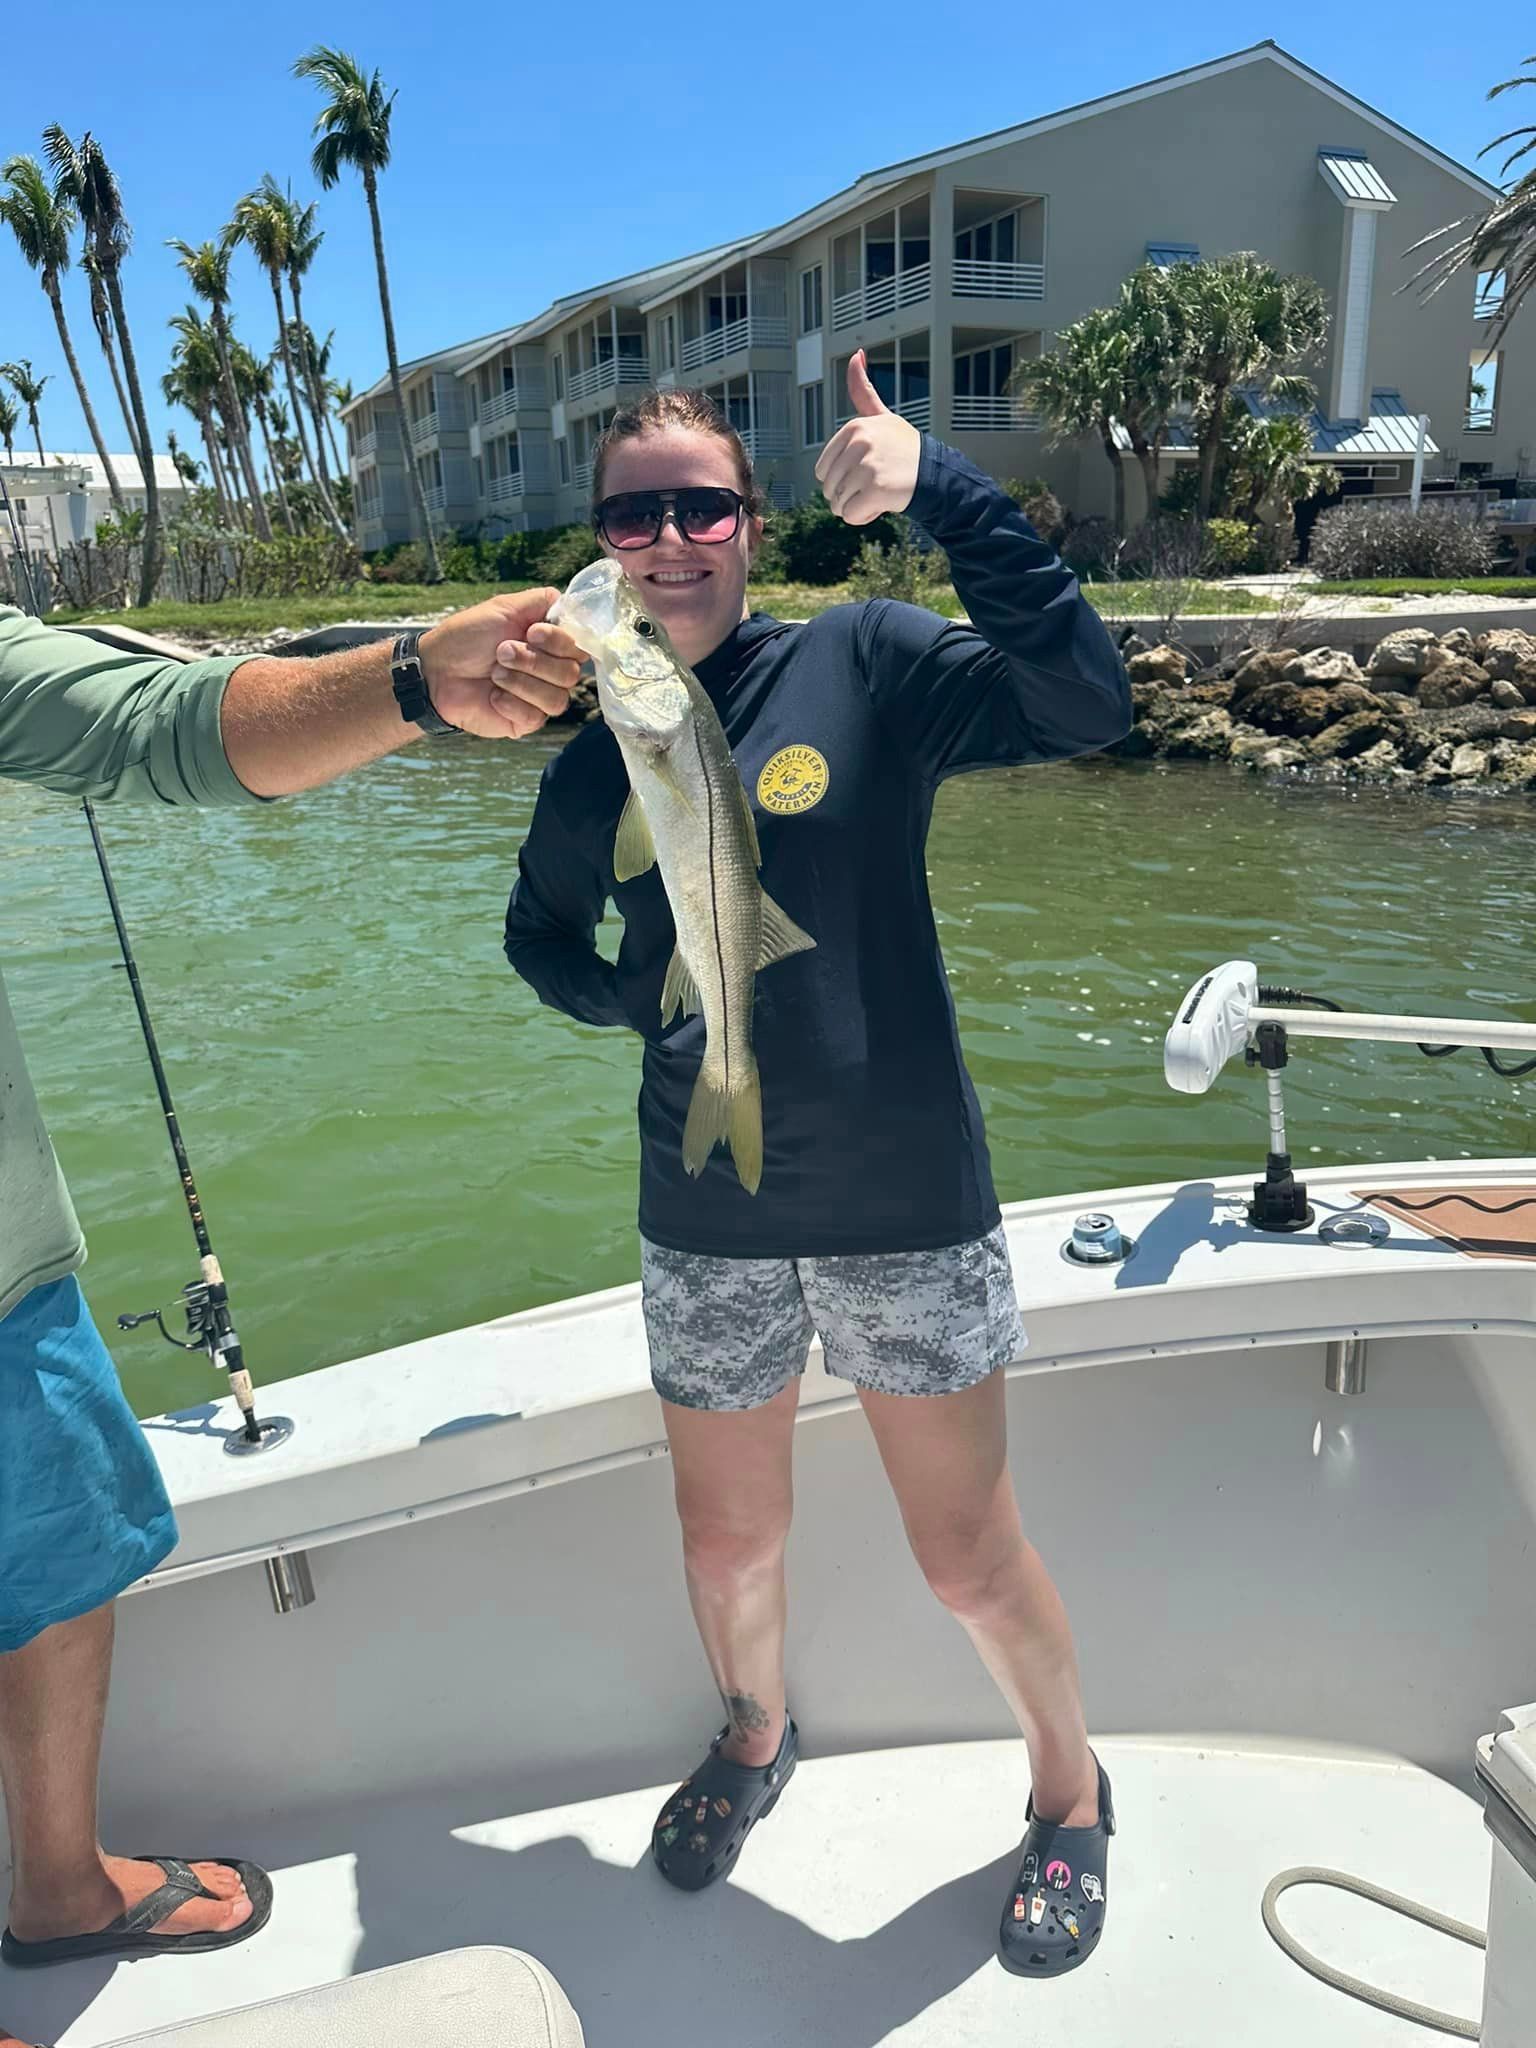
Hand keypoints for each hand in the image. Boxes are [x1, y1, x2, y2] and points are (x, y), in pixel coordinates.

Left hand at [419, 588, 584, 738]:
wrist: (436, 671)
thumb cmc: (466, 637)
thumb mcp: (504, 607)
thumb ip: (541, 601)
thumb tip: (570, 601)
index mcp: (549, 644)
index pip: (579, 647)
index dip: (559, 641)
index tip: (532, 633)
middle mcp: (550, 671)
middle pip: (571, 673)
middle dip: (533, 661)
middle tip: (501, 652)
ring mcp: (539, 698)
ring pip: (557, 698)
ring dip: (521, 682)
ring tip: (495, 674)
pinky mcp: (526, 721)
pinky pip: (536, 716)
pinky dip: (511, 702)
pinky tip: (493, 696)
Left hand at [813, 350, 921, 525]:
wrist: (935, 474)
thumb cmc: (904, 448)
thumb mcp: (882, 416)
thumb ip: (863, 391)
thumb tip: (856, 355)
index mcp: (854, 427)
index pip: (823, 470)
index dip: (842, 478)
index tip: (867, 469)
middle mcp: (859, 444)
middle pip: (828, 488)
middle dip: (847, 494)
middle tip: (874, 483)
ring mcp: (867, 467)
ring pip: (837, 504)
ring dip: (855, 506)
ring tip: (879, 492)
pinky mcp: (875, 490)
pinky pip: (850, 516)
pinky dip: (863, 517)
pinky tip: (882, 505)